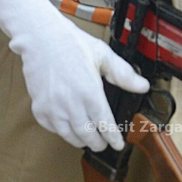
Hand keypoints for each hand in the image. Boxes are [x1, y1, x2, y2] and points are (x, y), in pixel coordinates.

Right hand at [10, 19, 148, 151]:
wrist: (39, 37)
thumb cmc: (70, 43)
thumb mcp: (102, 54)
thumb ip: (123, 74)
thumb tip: (142, 86)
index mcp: (89, 92)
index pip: (105, 126)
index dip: (114, 139)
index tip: (117, 143)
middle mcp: (70, 104)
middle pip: (88, 136)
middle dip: (99, 143)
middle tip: (103, 142)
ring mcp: (52, 107)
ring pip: (69, 136)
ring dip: (80, 140)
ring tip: (87, 138)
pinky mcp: (39, 106)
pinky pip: (52, 128)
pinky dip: (61, 131)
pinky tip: (67, 125)